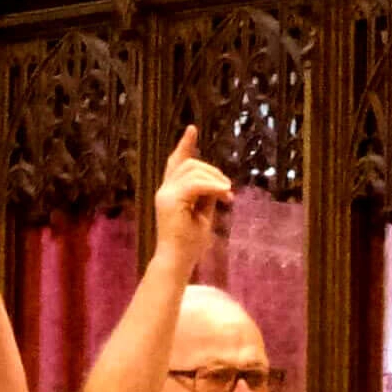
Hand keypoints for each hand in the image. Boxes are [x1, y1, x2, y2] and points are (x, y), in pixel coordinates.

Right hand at [149, 126, 232, 265]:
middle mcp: (164, 190)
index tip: (192, 129)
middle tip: (227, 189)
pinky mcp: (171, 201)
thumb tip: (218, 181)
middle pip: (190, 163)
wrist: (177, 262)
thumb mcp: (203, 213)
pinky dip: (213, 187)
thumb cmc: (190, 245)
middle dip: (212, 170)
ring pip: (193, 170)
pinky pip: (196, 184)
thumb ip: (207, 195)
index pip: (175, 162)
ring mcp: (165, 194)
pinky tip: (224, 195)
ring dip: (215, 179)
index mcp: (169, 193)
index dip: (185, 145)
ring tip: (227, 194)